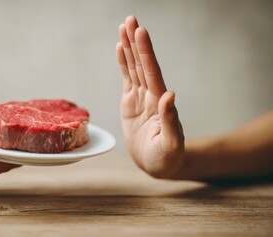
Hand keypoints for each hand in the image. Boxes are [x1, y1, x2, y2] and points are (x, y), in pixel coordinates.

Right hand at [116, 16, 184, 177]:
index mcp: (159, 101)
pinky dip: (123, 63)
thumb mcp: (170, 143)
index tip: (141, 32)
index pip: (151, 71)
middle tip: (130, 19)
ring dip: (128, 48)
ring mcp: (140, 97)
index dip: (145, 52)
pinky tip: (119, 49)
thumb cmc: (168, 158)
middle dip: (136, 41)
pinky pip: (126, 79)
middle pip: (142, 63)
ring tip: (124, 27)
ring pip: (133, 67)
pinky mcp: (130, 103)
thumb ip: (169, 120)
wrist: (159, 165)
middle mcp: (150, 94)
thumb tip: (170, 95)